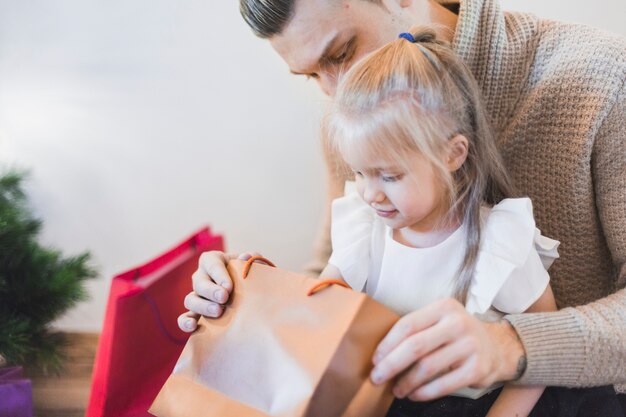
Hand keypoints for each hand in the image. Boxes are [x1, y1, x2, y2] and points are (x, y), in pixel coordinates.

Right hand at [177, 251, 260, 331]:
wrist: (252, 294)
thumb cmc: (251, 274)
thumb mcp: (255, 263)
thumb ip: (253, 258)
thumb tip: (245, 257)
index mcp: (213, 260)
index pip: (212, 264)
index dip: (219, 275)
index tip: (229, 287)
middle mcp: (202, 277)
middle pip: (199, 283)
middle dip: (211, 291)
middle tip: (224, 298)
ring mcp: (197, 296)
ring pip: (190, 300)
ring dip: (202, 306)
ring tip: (218, 312)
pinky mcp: (196, 313)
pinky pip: (184, 318)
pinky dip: (185, 322)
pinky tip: (193, 326)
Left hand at [370, 298, 525, 400]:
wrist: (497, 347)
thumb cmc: (456, 335)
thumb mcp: (440, 320)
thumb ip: (416, 329)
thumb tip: (381, 353)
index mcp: (444, 307)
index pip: (408, 325)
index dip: (388, 344)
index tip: (375, 359)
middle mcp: (458, 323)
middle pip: (415, 346)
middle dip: (391, 364)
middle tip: (377, 378)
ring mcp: (470, 346)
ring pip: (428, 367)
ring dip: (406, 382)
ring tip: (396, 389)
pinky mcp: (478, 369)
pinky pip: (443, 384)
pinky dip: (424, 392)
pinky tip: (414, 395)